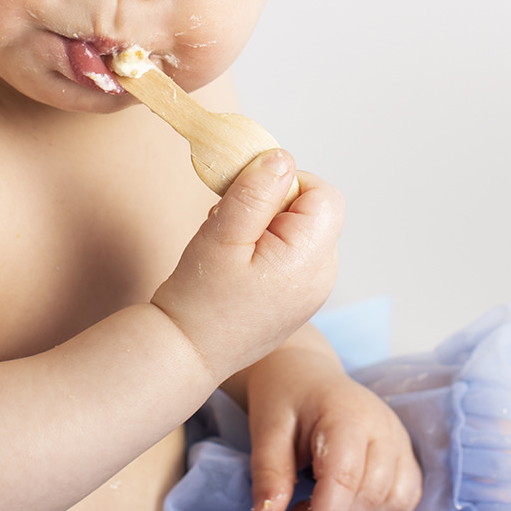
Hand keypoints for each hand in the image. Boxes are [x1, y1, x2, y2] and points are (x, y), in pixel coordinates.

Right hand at [151, 152, 342, 384]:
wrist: (187, 353)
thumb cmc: (200, 297)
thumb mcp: (222, 234)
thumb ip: (255, 192)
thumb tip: (281, 158)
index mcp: (311, 259)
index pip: (322, 193)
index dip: (285, 183)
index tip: (246, 200)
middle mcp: (323, 275)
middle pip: (313, 210)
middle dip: (272, 204)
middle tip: (230, 223)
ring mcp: (313, 289)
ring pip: (301, 229)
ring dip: (266, 224)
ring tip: (230, 246)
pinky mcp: (299, 297)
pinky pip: (293, 253)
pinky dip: (266, 246)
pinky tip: (236, 263)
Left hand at [244, 345, 422, 510]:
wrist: (305, 374)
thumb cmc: (285, 399)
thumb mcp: (266, 429)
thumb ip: (269, 473)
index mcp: (348, 413)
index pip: (345, 477)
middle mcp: (384, 425)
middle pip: (370, 494)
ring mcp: (400, 439)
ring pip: (393, 502)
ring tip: (319, 502)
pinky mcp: (406, 454)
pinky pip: (406, 498)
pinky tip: (347, 501)